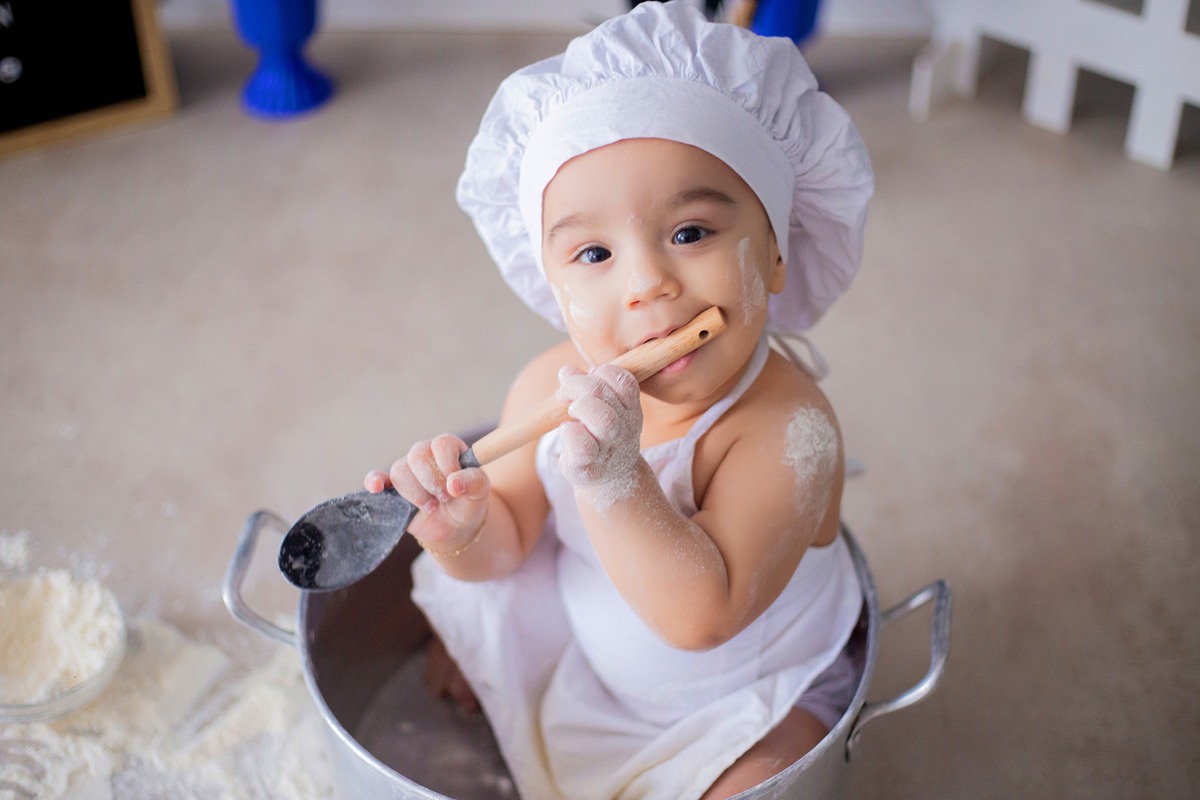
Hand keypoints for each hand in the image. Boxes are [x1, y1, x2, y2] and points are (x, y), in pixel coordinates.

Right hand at [364, 434, 488, 548]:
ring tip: (431, 506)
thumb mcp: (481, 492)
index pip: (441, 444)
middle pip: (417, 456)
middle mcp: (425, 453)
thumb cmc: (469, 502)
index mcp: (448, 447)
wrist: (456, 526)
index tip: (454, 486)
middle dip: (432, 482)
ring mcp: (407, 469)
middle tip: (444, 498)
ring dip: (417, 493)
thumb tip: (454, 483)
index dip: (447, 466)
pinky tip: (376, 488)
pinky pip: (377, 478)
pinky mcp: (393, 488)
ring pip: (400, 470)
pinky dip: (374, 481)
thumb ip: (474, 482)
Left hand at [555, 364, 642, 488]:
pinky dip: (570, 431)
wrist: (610, 479)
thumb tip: (567, 371)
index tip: (588, 378)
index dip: (602, 372)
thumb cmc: (601, 436)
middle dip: (579, 385)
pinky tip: (565, 430)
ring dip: (580, 407)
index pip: (625, 381)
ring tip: (570, 411)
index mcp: (630, 409)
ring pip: (604, 419)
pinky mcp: (588, 465)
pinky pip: (582, 445)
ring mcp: (608, 447)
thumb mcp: (599, 407)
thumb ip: (584, 385)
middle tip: (565, 393)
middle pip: (606, 393)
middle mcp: (625, 427)